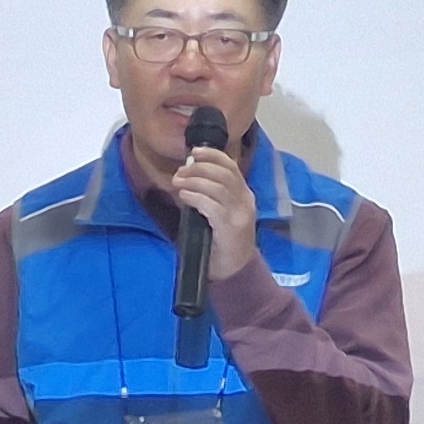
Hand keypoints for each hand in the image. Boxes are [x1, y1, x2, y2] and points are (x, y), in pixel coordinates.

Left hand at [170, 137, 259, 280]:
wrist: (235, 271)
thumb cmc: (223, 242)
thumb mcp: (221, 212)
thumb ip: (211, 194)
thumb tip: (189, 174)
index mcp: (244, 195)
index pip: (231, 166)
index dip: (213, 155)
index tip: (195, 152)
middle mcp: (245, 201)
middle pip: (223, 173)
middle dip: (198, 168)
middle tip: (180, 171)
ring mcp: (239, 215)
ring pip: (217, 187)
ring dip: (193, 181)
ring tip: (178, 182)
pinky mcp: (230, 228)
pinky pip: (211, 205)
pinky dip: (195, 197)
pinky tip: (184, 196)